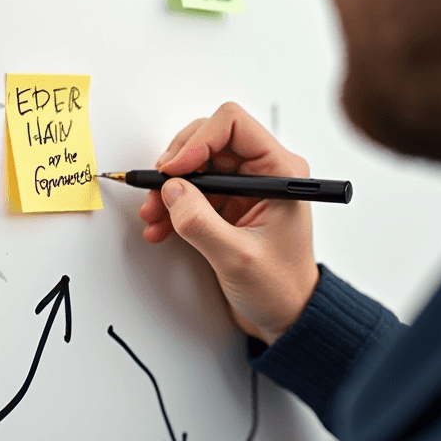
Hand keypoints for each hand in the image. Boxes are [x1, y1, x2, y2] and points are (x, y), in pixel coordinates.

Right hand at [138, 102, 319, 344]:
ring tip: (154, 214)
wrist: (286, 316)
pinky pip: (189, 186)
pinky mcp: (226, 200)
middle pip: (206, 137)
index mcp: (280, 172)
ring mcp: (243, 185)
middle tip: (157, 191)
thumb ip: (200, 223)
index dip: (198, 140)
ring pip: (193, 162)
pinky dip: (170, 202)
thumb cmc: (281, 288)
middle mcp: (262, 170)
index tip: (175, 169)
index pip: (233, 124)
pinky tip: (161, 225)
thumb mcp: (238, 258)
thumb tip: (171, 190)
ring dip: (167, 186)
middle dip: (176, 164)